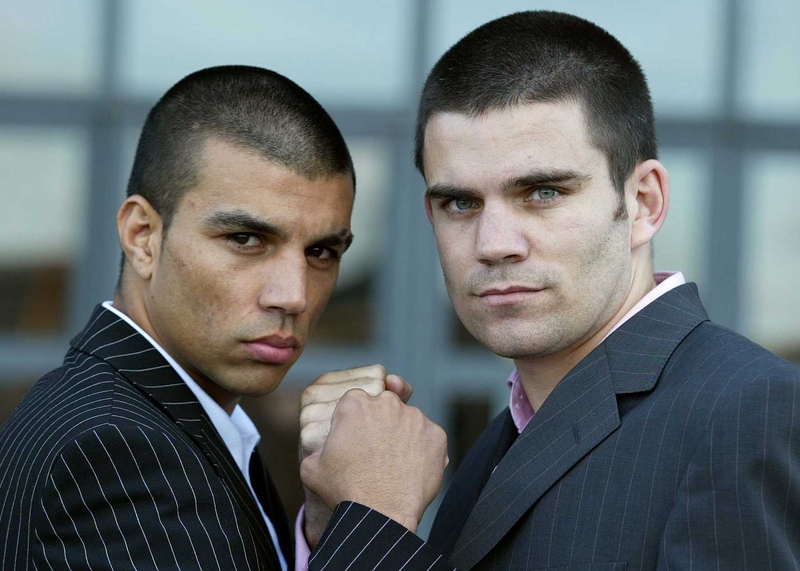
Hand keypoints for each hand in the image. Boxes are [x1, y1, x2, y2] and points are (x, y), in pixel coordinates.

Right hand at [299, 365, 411, 546]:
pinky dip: (423, 451)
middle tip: (375, 452)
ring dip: (403, 437)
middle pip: (385, 406)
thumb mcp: (311, 467)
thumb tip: (323, 448)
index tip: (355, 440)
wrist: (381, 514)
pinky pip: (429, 438)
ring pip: (408, 421)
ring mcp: (415, 417)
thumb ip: (316, 447)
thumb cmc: (344, 490)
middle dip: (381, 424)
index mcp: (355, 403)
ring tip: (393, 466)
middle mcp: (387, 403)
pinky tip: (411, 470)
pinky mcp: (436, 434)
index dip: (355, 421)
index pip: (356, 402)